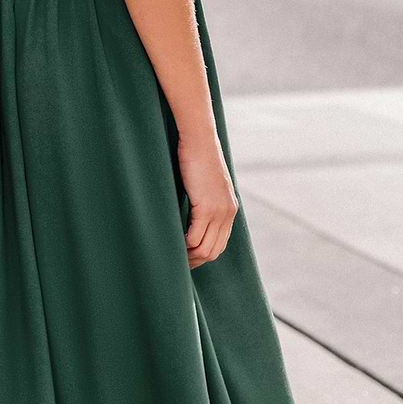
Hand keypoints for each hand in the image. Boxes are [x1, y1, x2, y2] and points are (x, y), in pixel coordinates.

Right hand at [176, 125, 238, 268]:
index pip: (219, 244)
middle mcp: (228, 213)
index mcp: (230, 209)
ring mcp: (219, 212)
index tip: (187, 258)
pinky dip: (183, 245)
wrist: (199, 141)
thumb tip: (190, 213)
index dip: (203, 255)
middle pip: (213, 251)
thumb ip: (203, 201)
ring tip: (173, 254)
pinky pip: (194, 237)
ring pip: (204, 248)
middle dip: (195, 261)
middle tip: (177, 262)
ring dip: (188, 256)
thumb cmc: (197, 158)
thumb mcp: (205, 184)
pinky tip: (173, 242)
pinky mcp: (206, 207)